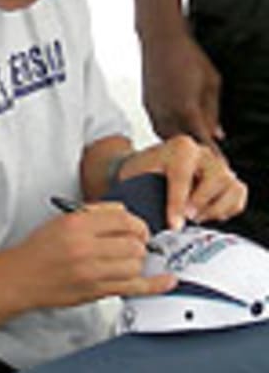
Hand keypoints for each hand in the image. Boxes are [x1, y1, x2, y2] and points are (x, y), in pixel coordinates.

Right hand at [9, 203, 173, 308]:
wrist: (19, 278)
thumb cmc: (38, 250)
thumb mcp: (60, 221)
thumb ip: (94, 214)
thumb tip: (125, 214)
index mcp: (76, 225)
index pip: (123, 219)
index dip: (137, 224)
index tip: (137, 229)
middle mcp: (84, 247)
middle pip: (134, 243)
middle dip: (140, 243)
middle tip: (134, 245)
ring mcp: (91, 272)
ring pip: (136, 264)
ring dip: (138, 261)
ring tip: (128, 261)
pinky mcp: (96, 291)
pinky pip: (134, 287)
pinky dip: (155, 284)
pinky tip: (167, 280)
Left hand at [117, 135, 247, 229]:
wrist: (147, 168)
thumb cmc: (139, 174)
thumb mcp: (134, 178)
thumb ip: (142, 193)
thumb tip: (145, 218)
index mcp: (180, 147)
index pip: (183, 177)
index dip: (178, 204)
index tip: (174, 225)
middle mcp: (204, 152)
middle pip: (216, 180)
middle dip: (200, 204)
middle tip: (187, 219)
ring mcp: (219, 164)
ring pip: (231, 188)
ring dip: (215, 209)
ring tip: (194, 218)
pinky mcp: (229, 178)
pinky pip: (238, 197)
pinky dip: (225, 210)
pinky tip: (204, 214)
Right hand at [141, 33, 222, 147]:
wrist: (161, 41)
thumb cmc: (188, 57)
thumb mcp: (212, 84)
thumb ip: (213, 112)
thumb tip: (217, 133)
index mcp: (187, 108)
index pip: (202, 140)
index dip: (212, 154)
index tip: (220, 164)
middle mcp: (167, 112)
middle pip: (182, 144)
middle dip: (195, 151)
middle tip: (207, 158)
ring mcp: (154, 110)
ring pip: (167, 137)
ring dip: (179, 143)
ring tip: (191, 146)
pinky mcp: (147, 106)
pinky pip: (158, 126)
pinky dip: (168, 132)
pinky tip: (177, 130)